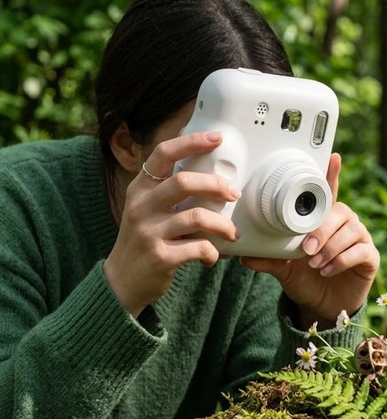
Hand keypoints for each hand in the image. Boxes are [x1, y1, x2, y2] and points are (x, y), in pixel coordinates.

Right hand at [103, 131, 239, 316]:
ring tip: (231, 232)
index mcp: (140, 189)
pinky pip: (197, 248)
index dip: (191, 142)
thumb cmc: (143, 239)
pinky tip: (212, 256)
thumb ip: (168, 190)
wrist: (121, 281)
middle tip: (233, 194)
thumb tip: (208, 169)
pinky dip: (211, 252)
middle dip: (216, 185)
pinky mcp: (160, 257)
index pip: (163, 153)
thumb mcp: (146, 208)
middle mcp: (141, 206)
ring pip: (196, 217)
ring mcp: (149, 232)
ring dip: (222, 224)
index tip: (216, 138)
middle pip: (184, 182)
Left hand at [241, 153, 379, 326]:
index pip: (329, 193)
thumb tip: (244, 256)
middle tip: (306, 249)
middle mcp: (344, 224)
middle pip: (339, 212)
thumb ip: (269, 260)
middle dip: (322, 230)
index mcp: (323, 220)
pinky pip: (360, 250)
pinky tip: (327, 270)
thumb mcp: (283, 269)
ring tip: (314, 263)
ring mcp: (359, 239)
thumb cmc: (304, 279)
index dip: (332, 174)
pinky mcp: (369, 256)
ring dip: (330, 247)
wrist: (321, 306)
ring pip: (351, 230)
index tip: (333, 157)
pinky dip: (341, 260)